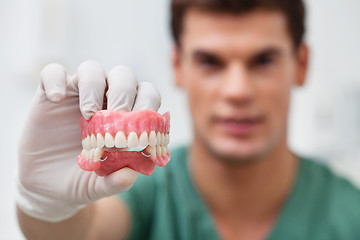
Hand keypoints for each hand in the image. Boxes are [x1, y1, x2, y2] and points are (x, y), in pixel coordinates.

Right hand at [15, 60, 160, 221]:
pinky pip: (52, 73)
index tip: (143, 125)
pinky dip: (55, 80)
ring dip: (94, 86)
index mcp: (127, 116)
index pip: (146, 95)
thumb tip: (130, 176)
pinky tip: (56, 99)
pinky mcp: (49, 95)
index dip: (149, 103)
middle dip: (124, 93)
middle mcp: (106, 99)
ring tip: (89, 114)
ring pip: (92, 69)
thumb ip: (115, 182)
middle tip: (118, 115)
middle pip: (123, 76)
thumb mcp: (98, 186)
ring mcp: (78, 95)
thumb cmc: (83, 180)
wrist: (47, 187)